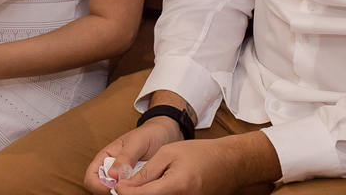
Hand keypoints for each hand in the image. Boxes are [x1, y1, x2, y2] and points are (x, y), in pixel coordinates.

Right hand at [83, 119, 182, 193]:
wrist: (164, 136)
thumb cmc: (148, 135)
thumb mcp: (137, 142)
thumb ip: (125, 157)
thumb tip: (112, 174)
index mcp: (105, 158)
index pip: (91, 178)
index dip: (99, 186)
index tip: (116, 187)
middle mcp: (111, 171)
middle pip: (100, 190)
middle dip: (111, 192)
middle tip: (130, 189)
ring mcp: (122, 179)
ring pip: (115, 192)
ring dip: (124, 192)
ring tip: (138, 187)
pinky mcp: (133, 185)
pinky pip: (128, 192)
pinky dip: (133, 193)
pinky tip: (142, 189)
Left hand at [113, 134, 280, 194]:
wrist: (229, 163)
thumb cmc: (200, 153)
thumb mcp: (169, 154)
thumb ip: (146, 172)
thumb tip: (125, 184)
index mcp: (175, 187)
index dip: (125, 192)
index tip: (116, 186)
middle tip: (125, 186)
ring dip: (145, 194)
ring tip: (138, 186)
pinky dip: (157, 194)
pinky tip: (151, 188)